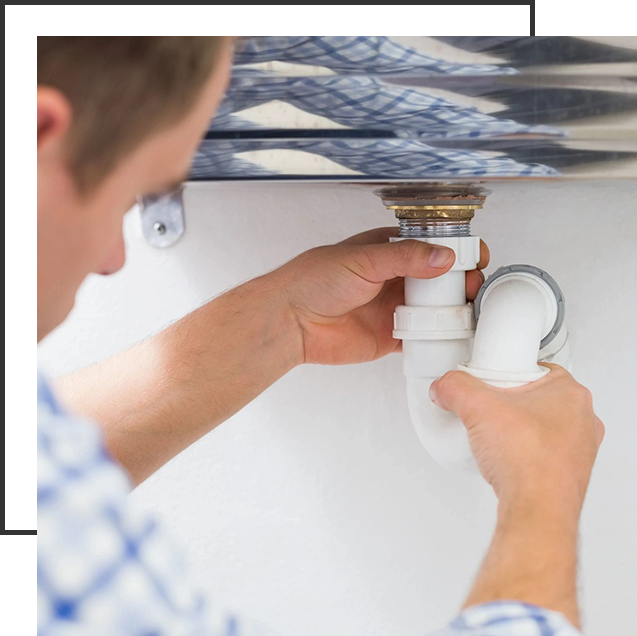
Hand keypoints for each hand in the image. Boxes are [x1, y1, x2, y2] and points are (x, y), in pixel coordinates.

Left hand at [275, 228, 488, 364]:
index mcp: (388, 251)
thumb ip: (405, 257)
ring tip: (468, 311)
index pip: (432, 246)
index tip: (475, 257)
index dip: (456, 251)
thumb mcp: (363, 259)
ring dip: (454, 310)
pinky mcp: (390, 336)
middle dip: (461, 282)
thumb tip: (444, 257)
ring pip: (436, 309)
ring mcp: (394, 308)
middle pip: (440, 279)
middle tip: (472, 288)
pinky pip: (422, 337)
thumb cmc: (313, 281)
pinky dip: (438, 337)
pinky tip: (452, 335)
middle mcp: (394, 279)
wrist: (290, 321)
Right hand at [430, 365, 604, 514]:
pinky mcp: (568, 473)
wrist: (537, 510)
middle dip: (510, 402)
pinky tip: (505, 458)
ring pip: (540, 426)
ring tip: (495, 434)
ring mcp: (579, 449)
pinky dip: (522, 453)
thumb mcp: (476, 407)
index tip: (491, 380)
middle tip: (489, 407)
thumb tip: (445, 387)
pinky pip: (541, 453)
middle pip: (536, 397)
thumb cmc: (529, 462)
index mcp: (572, 393)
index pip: (536, 368)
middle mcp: (583, 420)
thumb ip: (454, 387)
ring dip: (517, 428)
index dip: (508, 372)